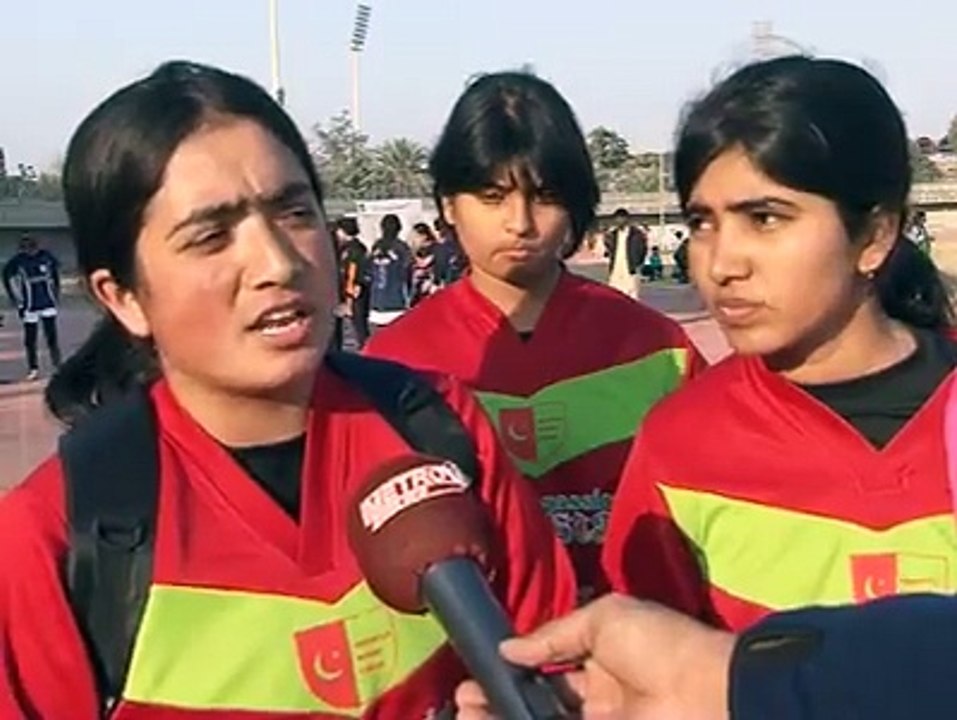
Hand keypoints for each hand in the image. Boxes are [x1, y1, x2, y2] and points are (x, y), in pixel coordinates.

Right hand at [455, 594, 734, 719]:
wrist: (708, 692)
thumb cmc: (660, 643)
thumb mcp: (604, 618)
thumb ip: (553, 635)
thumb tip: (508, 648)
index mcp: (602, 658)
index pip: (548, 668)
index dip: (514, 670)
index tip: (481, 670)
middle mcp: (597, 697)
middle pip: (538, 702)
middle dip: (499, 699)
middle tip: (464, 699)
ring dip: (501, 715)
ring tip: (465, 711)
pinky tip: (489, 717)